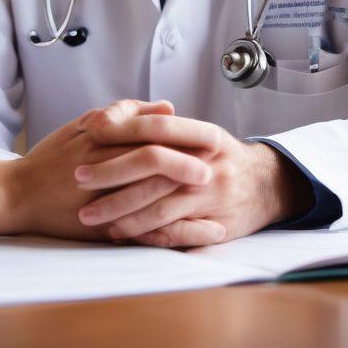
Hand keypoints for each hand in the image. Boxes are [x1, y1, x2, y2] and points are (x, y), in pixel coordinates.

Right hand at [8, 100, 212, 240]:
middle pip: (151, 159)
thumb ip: (126, 113)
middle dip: (187, 161)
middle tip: (218, 165)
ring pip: (148, 197)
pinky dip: (174, 235)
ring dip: (186, 201)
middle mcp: (101, 166)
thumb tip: (168, 106)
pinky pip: (141, 233)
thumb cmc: (54, 156)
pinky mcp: (100, 228)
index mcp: (100, 137)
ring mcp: (100, 199)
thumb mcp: (85, 125)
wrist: (16, 194)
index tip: (214, 136)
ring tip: (216, 202)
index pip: (149, 130)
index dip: (183, 133)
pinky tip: (199, 236)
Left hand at [73, 110, 313, 246]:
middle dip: (112, 173)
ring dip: (121, 211)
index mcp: (205, 135)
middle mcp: (209, 164)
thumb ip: (162, 125)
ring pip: (159, 205)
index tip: (91, 131)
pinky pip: (173, 233)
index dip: (124, 127)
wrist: (268, 186)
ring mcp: (213, 197)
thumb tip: (115, 114)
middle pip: (154, 167)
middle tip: (79, 178)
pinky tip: (119, 233)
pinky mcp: (215, 226)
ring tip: (90, 215)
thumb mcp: (200, 133)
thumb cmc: (221, 157)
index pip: (159, 126)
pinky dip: (144, 234)